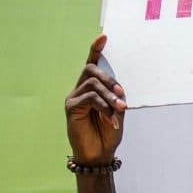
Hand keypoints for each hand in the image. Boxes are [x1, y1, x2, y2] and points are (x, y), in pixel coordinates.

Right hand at [65, 34, 127, 164]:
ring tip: (120, 108)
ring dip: (109, 96)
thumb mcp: (117, 113)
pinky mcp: (71, 108)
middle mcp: (80, 90)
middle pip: (91, 69)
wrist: (99, 155)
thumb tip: (118, 88)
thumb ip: (116, 98)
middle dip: (108, 78)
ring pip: (92, 84)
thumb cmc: (107, 134)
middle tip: (121, 94)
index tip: (104, 37)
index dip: (95, 50)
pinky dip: (104, 107)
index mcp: (92, 89)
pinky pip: (90, 98)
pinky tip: (112, 119)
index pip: (91, 64)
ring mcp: (74, 98)